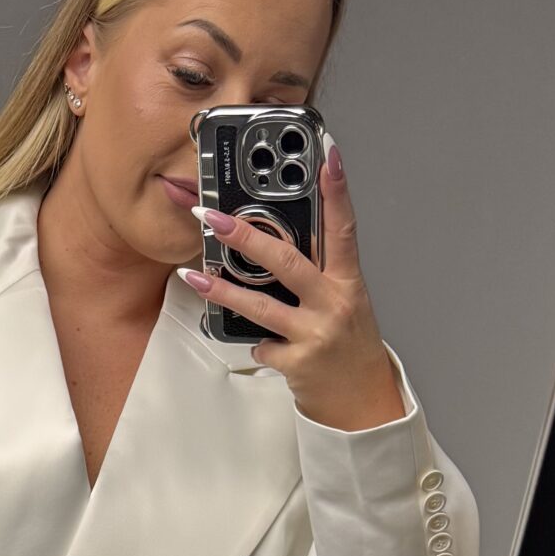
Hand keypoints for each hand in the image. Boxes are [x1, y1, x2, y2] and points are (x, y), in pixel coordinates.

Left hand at [179, 141, 404, 431]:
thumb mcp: (343, 302)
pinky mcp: (298, 362)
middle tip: (213, 217)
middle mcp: (334, 303)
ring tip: (193, 275)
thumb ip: (317, 274)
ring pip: (261, 305)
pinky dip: (255, 342)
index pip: (344, 226)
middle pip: (287, 260)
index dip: (337, 189)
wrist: (362, 401)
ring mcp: (315, 333)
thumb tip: (275, 246)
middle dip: (246, 235)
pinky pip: (261, 345)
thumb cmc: (347, 345)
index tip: (327, 154)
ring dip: (221, 290)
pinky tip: (257, 343)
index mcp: (347, 281)